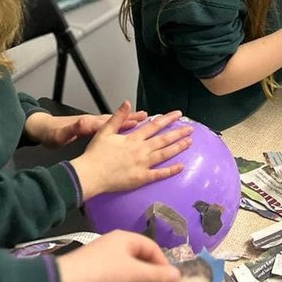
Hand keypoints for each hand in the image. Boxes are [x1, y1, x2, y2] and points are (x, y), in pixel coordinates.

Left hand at [24, 108, 147, 146]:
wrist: (45, 129)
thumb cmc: (52, 133)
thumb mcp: (59, 134)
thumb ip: (71, 129)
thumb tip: (81, 122)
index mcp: (86, 124)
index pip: (106, 123)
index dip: (120, 123)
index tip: (134, 122)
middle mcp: (93, 122)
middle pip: (115, 120)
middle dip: (131, 118)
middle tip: (147, 116)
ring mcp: (94, 124)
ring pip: (116, 122)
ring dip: (130, 120)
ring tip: (146, 118)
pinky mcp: (94, 128)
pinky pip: (112, 127)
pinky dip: (123, 126)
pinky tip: (133, 128)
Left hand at [56, 230, 179, 281]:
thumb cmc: (102, 275)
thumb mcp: (135, 275)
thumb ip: (159, 276)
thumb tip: (179, 276)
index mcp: (125, 241)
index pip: (152, 249)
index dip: (162, 266)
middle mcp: (115, 251)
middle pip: (141, 267)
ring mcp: (103, 268)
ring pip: (127, 281)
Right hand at [69, 104, 192, 200]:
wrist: (91, 174)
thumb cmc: (96, 154)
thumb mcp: (105, 131)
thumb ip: (118, 117)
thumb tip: (127, 102)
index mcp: (133, 138)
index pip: (154, 125)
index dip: (167, 119)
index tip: (178, 114)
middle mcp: (141, 150)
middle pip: (164, 139)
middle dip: (178, 133)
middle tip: (190, 129)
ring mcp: (143, 164)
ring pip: (165, 154)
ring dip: (178, 147)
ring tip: (189, 142)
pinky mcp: (142, 178)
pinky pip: (159, 174)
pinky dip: (171, 170)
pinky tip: (181, 166)